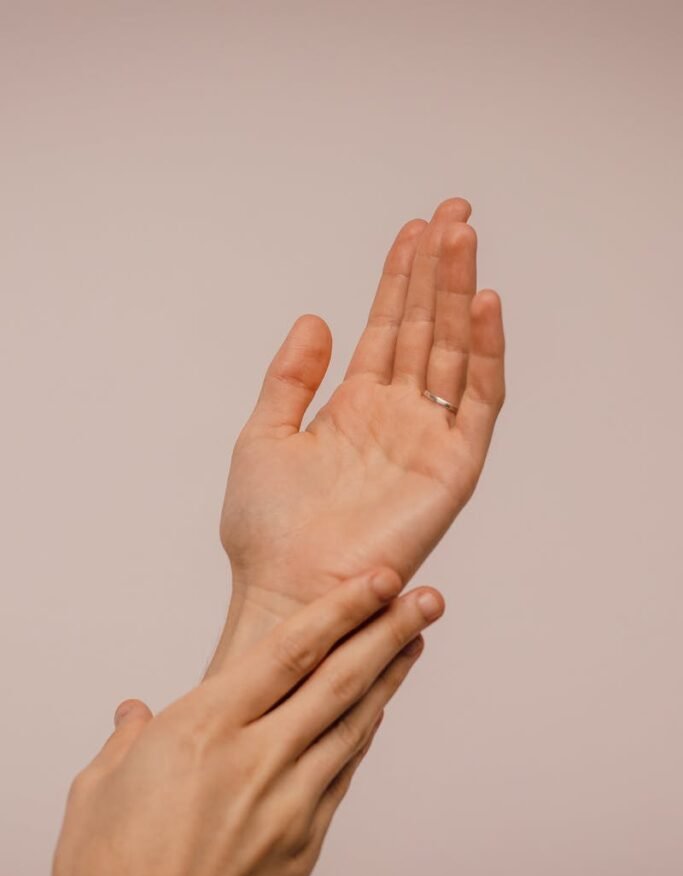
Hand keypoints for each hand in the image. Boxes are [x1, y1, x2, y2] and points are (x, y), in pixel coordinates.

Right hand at [50, 569, 443, 875]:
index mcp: (205, 727)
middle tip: (427, 597)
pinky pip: (342, 775)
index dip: (342, 609)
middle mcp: (258, 755)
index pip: (291, 651)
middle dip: (387, 630)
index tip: (379, 581)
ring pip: (353, 723)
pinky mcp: (305, 842)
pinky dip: (363, 737)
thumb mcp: (99, 790)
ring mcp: (289, 800)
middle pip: (339, 679)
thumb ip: (127, 741)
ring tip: (415, 640)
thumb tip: (135, 716)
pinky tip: (376, 713)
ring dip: (388, 677)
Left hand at [218, 197, 504, 645]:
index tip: (414, 229)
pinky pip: (477, 403)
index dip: (400, 278)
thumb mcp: (264, 436)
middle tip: (454, 213)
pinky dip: (486, 354)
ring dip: (462, 295)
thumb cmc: (268, 530)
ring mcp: (428, 440)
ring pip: (454, 352)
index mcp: (355, 407)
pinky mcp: (452, 469)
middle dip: (439, 270)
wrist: (285, 589)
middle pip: (426, 328)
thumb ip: (290, 377)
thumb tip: (315, 317)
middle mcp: (397, 417)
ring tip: (464, 238)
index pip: (387, 328)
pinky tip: (484, 305)